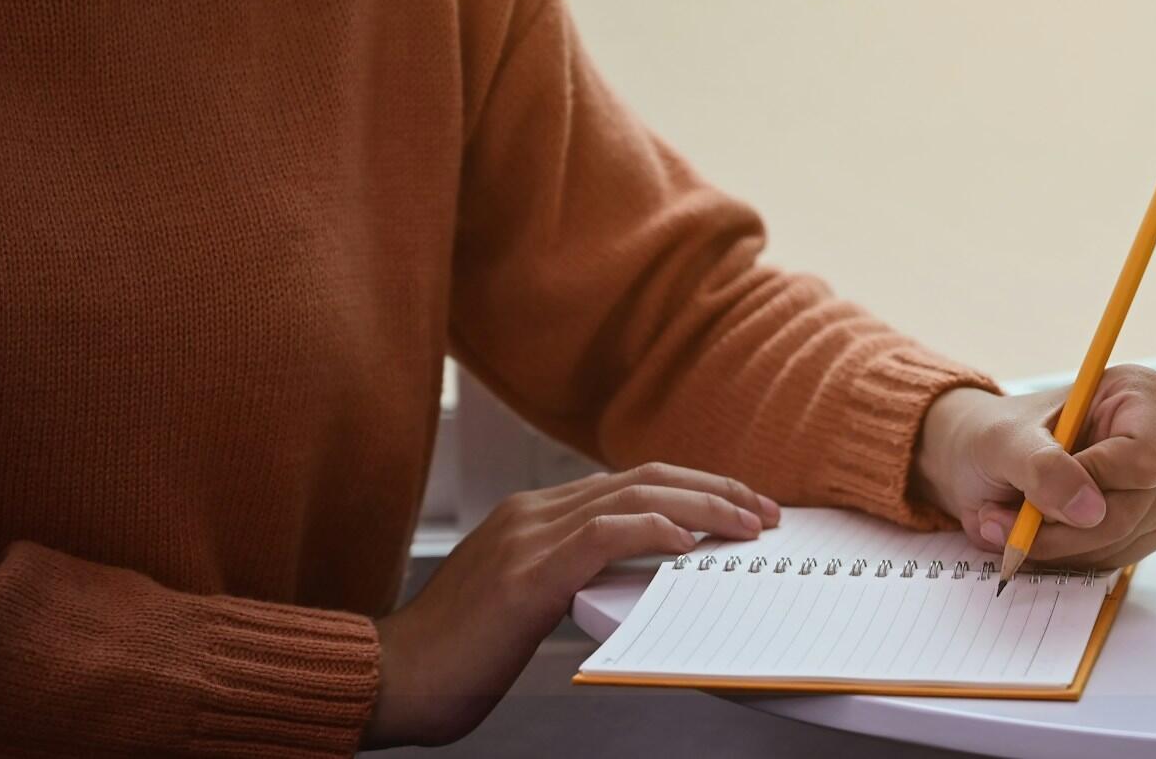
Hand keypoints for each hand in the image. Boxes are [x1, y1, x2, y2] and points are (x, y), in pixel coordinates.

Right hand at [362, 464, 779, 747]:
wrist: (393, 678)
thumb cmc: (457, 654)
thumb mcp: (527, 600)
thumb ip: (573, 574)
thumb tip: (639, 574)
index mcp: (533, 514)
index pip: (630, 482)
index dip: (692, 489)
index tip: (739, 507)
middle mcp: (532, 512)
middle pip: (643, 477)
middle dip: (713, 490)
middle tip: (762, 511)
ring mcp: (527, 536)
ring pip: (633, 496)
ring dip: (702, 507)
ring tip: (745, 525)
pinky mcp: (526, 573)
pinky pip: (604, 533)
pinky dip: (653, 530)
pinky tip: (687, 542)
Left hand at [911, 365, 1155, 568]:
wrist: (980, 464)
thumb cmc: (995, 435)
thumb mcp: (1003, 441)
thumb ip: (1043, 468)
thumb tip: (1089, 510)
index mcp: (1137, 394)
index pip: (1145, 456)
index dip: (1096, 480)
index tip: (1042, 490)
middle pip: (1134, 506)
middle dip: (1063, 525)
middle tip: (1004, 520)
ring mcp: (1155, 487)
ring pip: (1124, 539)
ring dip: (1059, 544)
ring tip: (1012, 521)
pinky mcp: (1143, 526)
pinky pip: (1117, 558)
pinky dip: (1070, 556)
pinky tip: (1040, 533)